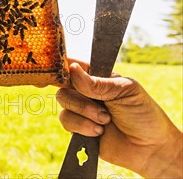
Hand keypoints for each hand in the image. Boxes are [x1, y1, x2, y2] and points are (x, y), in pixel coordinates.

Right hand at [56, 61, 182, 177]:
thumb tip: (72, 69)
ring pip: (63, 103)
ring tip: (106, 121)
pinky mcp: (78, 127)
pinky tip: (99, 132)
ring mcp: (80, 109)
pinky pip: (66, 121)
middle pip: (62, 85)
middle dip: (80, 99)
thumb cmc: (143, 114)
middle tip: (103, 110)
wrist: (150, 148)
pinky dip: (82, 126)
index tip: (66, 74)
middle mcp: (85, 91)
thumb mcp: (125, 91)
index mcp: (97, 76)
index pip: (73, 64)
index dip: (64, 66)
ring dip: (84, 113)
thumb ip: (97, 83)